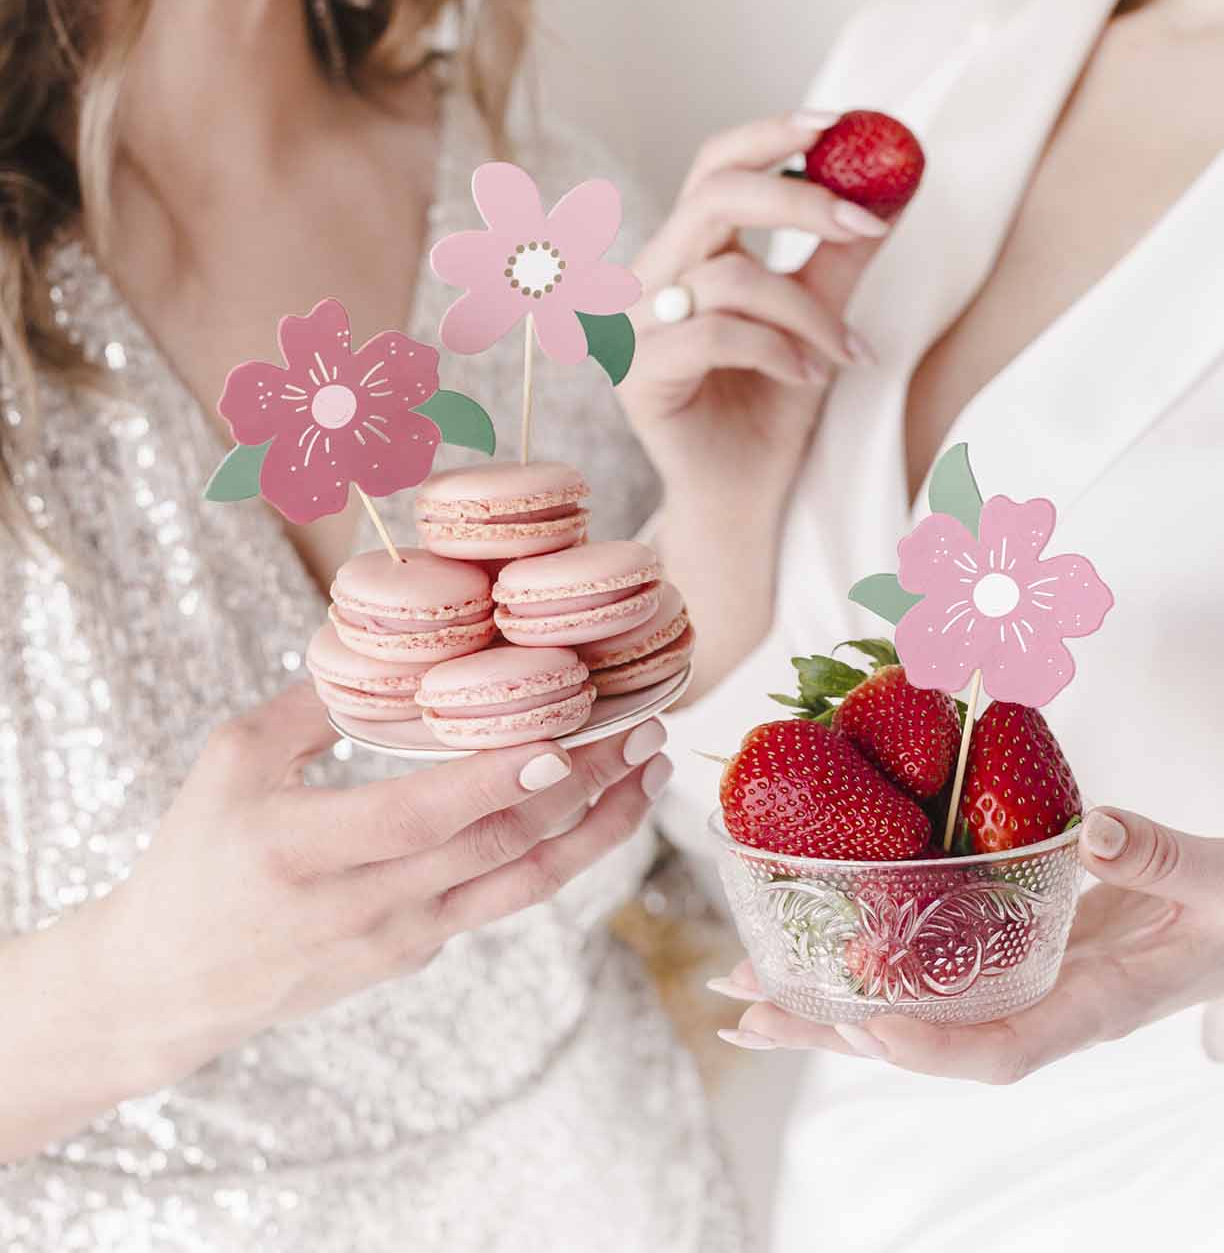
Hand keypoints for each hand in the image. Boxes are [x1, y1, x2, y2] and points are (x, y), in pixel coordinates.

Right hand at [83, 683, 669, 1098]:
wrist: (171, 985)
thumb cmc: (194, 859)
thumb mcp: (230, 763)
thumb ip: (312, 703)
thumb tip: (392, 641)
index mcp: (303, 849)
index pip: (421, 816)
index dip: (495, 780)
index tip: (563, 739)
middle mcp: (365, 904)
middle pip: (496, 845)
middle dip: (583, 787)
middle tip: (642, 728)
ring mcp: (401, 938)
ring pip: (521, 885)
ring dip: (596, 828)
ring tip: (649, 773)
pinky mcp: (420, 952)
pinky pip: (503, 899)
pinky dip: (558, 854)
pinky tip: (595, 809)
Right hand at [624, 109, 891, 514]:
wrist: (745, 493)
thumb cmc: (774, 405)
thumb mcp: (821, 316)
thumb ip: (843, 253)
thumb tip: (899, 179)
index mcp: (688, 250)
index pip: (714, 164)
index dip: (771, 134)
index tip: (841, 123)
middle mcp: (650, 276)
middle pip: (713, 196)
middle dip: (801, 201)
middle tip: (867, 220)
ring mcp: (635, 325)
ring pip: (729, 277)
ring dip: (808, 311)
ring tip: (848, 350)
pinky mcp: (637, 374)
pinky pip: (718, 334)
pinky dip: (779, 350)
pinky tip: (810, 376)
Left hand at [712, 807, 1223, 1080]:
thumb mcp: (1223, 880)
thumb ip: (1161, 859)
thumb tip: (1099, 831)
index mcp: (1096, 1003)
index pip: (1006, 1048)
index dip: (934, 1047)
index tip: (867, 1027)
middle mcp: (1043, 1004)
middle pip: (928, 1038)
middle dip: (836, 1031)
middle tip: (747, 1012)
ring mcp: (1021, 981)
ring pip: (913, 1007)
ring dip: (826, 1003)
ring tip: (742, 991)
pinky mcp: (1010, 948)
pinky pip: (930, 966)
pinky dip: (865, 961)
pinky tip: (806, 949)